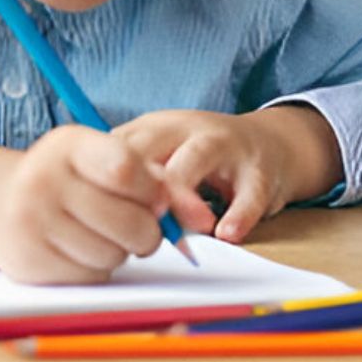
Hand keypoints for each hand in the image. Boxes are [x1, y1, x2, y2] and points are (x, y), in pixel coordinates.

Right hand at [0, 125, 170, 284]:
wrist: (3, 203)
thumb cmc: (70, 179)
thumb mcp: (102, 159)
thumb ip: (152, 178)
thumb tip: (194, 215)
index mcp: (67, 145)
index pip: (126, 169)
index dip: (153, 191)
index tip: (158, 199)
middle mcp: (42, 180)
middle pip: (129, 222)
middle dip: (148, 231)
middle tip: (139, 226)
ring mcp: (30, 223)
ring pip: (113, 255)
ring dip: (120, 251)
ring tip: (102, 235)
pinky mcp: (28, 262)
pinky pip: (90, 276)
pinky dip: (97, 269)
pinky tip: (81, 250)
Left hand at [113, 106, 342, 243]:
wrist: (272, 143)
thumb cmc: (201, 157)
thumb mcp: (163, 155)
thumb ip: (130, 179)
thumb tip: (89, 213)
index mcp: (156, 128)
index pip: (118, 148)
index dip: (102, 181)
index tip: (93, 215)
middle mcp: (187, 129)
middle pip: (150, 148)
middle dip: (134, 184)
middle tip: (125, 221)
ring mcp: (225, 145)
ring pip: (196, 158)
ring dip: (181, 193)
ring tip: (172, 226)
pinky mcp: (260, 171)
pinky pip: (249, 193)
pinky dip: (238, 215)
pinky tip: (227, 234)